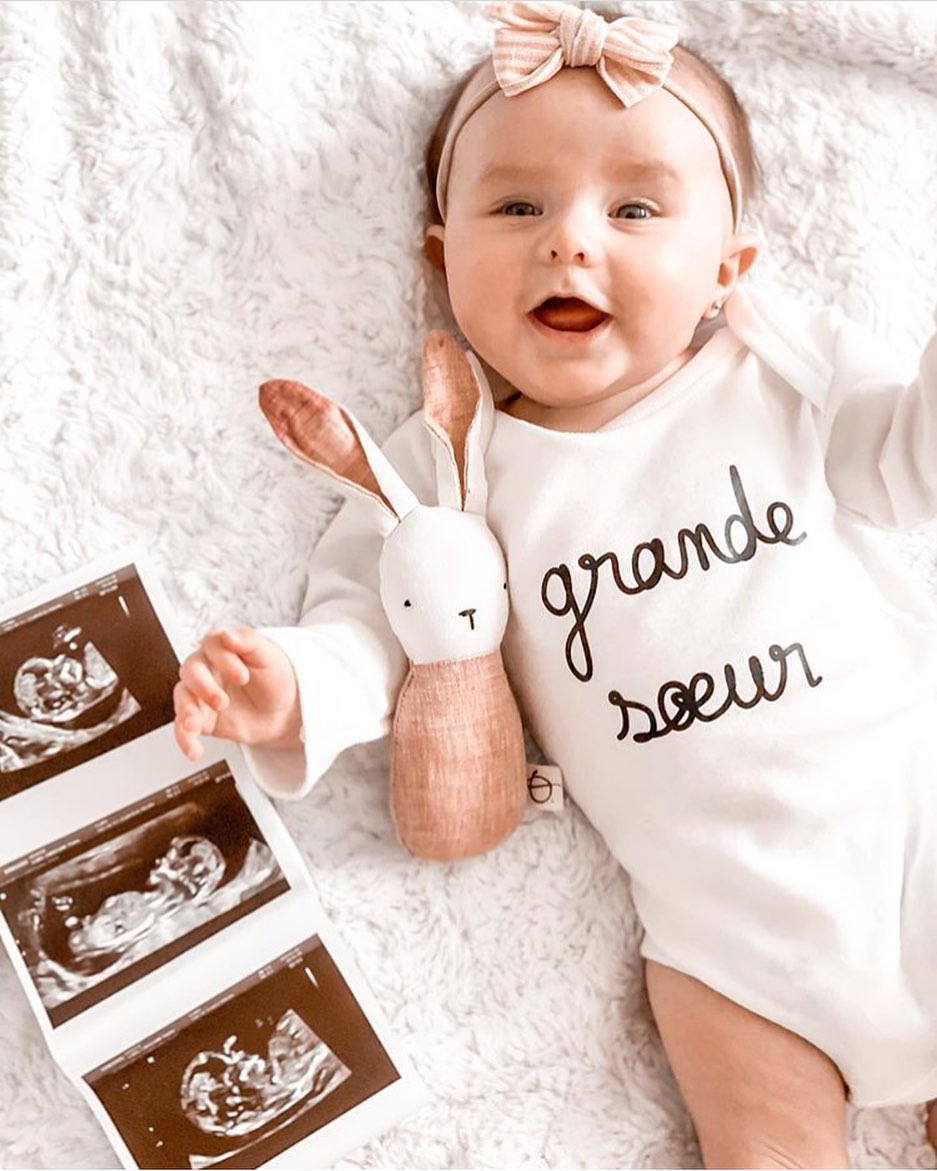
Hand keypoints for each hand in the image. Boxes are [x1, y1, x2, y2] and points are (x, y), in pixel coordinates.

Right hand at [173, 627, 300, 761]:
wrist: (284, 711)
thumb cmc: (276, 678)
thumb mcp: (269, 656)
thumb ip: (249, 642)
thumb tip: (228, 635)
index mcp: (223, 648)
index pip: (212, 644)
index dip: (224, 659)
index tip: (242, 676)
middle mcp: (207, 668)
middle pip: (191, 670)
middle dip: (203, 687)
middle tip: (222, 702)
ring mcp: (201, 694)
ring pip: (182, 697)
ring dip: (186, 712)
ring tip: (194, 725)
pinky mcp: (201, 718)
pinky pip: (184, 727)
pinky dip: (185, 739)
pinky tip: (194, 750)